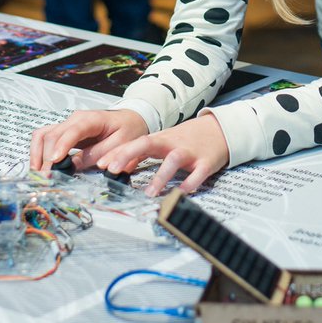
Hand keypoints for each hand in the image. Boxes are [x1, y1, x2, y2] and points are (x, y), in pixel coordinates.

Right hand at [28, 109, 147, 171]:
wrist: (130, 118)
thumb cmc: (128, 129)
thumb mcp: (122, 142)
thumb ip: (100, 153)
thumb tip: (76, 165)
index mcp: (92, 119)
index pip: (73, 130)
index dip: (62, 146)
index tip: (55, 162)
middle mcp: (75, 119)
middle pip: (52, 134)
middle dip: (46, 157)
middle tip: (45, 178)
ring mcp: (67, 124)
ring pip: (43, 134)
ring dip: (37, 154)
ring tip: (38, 174)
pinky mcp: (64, 132)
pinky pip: (45, 138)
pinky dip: (38, 151)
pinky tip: (39, 167)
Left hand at [98, 114, 229, 196]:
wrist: (221, 129)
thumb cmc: (188, 138)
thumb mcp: (164, 141)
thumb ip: (142, 153)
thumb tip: (118, 165)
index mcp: (160, 139)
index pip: (135, 143)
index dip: (118, 153)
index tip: (100, 164)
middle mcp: (172, 144)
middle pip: (148, 144)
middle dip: (128, 154)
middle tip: (112, 169)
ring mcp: (190, 153)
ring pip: (173, 161)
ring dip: (160, 176)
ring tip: (149, 193)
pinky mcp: (206, 163)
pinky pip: (197, 174)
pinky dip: (190, 183)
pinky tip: (181, 193)